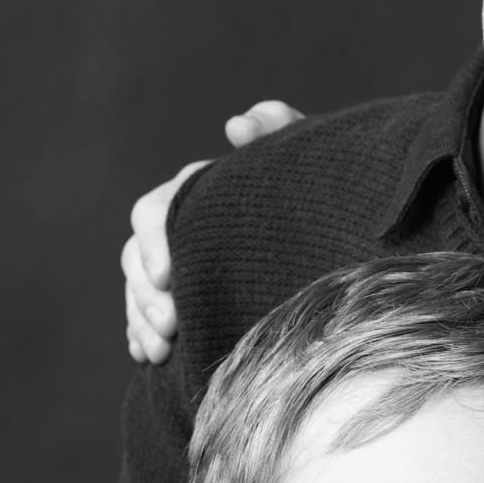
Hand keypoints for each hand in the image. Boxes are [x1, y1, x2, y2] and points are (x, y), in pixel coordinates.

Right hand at [123, 100, 303, 363]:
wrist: (346, 244)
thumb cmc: (325, 195)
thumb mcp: (306, 163)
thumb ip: (278, 133)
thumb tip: (236, 124)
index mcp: (200, 192)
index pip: (155, 212)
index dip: (154, 243)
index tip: (167, 278)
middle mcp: (184, 227)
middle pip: (137, 257)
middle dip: (144, 295)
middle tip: (171, 328)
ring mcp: (183, 265)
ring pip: (138, 291)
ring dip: (141, 320)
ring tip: (160, 354)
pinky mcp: (187, 298)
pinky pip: (148, 317)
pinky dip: (143, 335)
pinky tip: (149, 358)